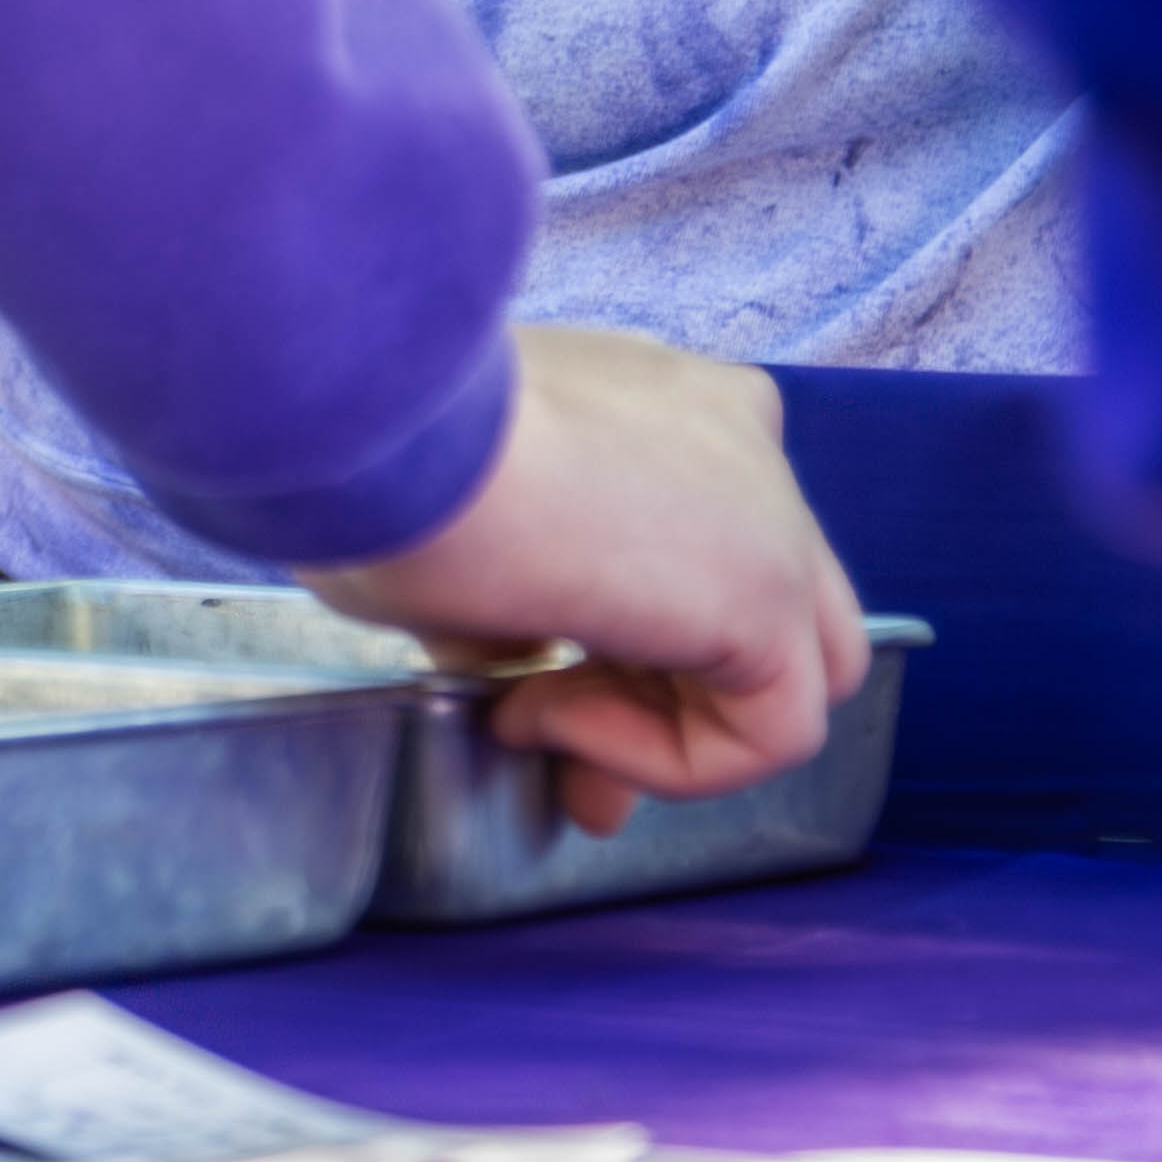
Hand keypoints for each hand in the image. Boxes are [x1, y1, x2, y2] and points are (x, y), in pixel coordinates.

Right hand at [302, 326, 869, 834]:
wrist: (385, 430)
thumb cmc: (375, 460)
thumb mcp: (456, 537)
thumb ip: (516, 617)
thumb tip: (530, 708)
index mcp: (657, 400)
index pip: (689, 540)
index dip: (619, 638)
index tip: (521, 693)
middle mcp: (735, 437)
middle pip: (751, 608)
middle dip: (659, 700)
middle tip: (545, 744)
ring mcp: (770, 512)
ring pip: (786, 671)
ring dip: (659, 729)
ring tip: (527, 719)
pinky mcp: (770, 598)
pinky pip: (769, 731)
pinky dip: (663, 762)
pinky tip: (549, 713)